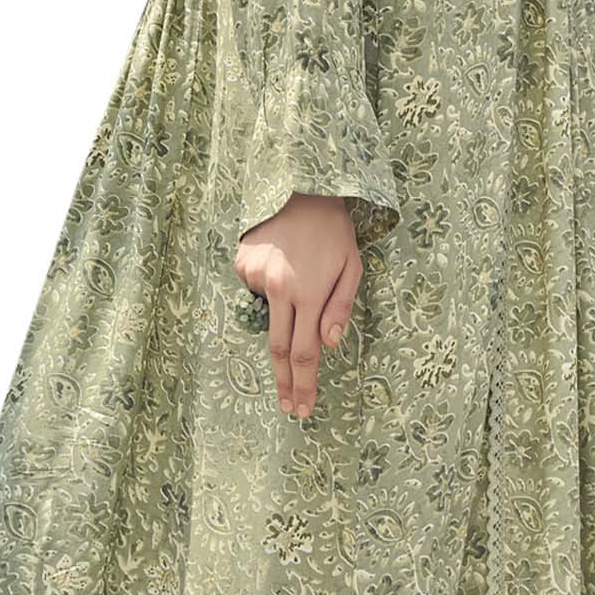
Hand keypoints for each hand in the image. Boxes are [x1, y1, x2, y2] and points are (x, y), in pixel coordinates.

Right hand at [232, 192, 364, 419]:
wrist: (300, 187)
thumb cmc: (334, 230)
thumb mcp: (353, 267)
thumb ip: (341, 308)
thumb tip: (328, 346)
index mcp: (309, 291)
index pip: (306, 352)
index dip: (303, 383)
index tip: (302, 407)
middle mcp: (278, 287)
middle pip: (280, 349)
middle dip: (285, 382)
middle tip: (288, 407)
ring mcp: (255, 275)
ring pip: (268, 315)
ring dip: (282, 314)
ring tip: (298, 280)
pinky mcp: (241, 264)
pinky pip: (256, 290)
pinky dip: (269, 288)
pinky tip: (282, 264)